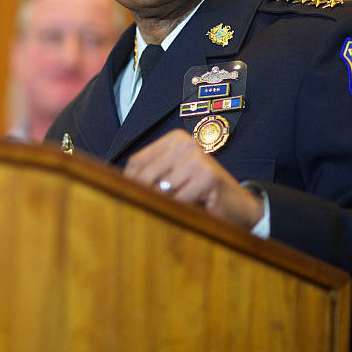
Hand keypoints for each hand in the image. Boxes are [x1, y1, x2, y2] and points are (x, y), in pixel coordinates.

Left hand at [123, 129, 263, 230]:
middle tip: (146, 212)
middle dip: (144, 197)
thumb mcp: (172, 179)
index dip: (128, 183)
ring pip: (161, 189)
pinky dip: (180, 211)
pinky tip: (191, 212)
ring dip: (165, 206)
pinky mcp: (208, 175)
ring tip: (175, 210)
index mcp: (174, 139)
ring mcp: (197, 157)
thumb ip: (148, 176)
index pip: (137, 162)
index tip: (126, 200)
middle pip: (145, 175)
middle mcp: (185, 142)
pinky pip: (179, 200)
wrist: (239, 207)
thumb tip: (112, 184)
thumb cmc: (200, 194)